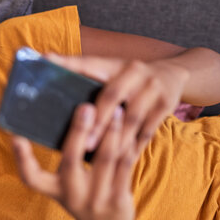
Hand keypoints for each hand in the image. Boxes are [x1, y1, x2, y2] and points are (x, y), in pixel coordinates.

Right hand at [13, 104, 135, 219]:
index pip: (31, 177)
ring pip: (105, 159)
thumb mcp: (64, 182)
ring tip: (117, 110)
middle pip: (71, 160)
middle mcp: (72, 194)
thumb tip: (72, 115)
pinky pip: (125, 167)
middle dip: (78, 132)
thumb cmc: (80, 195)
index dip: (21, 158)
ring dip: (111, 132)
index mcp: (53, 188)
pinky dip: (129, 145)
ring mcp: (96, 198)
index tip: (15, 138)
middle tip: (85, 107)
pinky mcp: (119, 200)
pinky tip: (132, 128)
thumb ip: (67, 156)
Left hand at [45, 54, 188, 153]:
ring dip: (114, 140)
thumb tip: (45, 59)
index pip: (88, 63)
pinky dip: (133, 147)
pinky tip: (121, 160)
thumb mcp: (109, 70)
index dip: (67, 64)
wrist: (173, 74)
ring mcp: (153, 87)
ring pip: (131, 119)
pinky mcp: (167, 104)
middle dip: (96, 123)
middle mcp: (134, 70)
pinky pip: (147, 131)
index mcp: (114, 63)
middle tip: (81, 144)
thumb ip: (80, 69)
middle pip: (111, 97)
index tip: (47, 65)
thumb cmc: (129, 78)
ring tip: (99, 159)